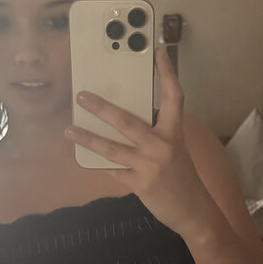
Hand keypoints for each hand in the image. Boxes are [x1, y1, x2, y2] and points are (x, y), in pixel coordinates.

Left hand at [64, 48, 214, 236]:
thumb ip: (154, 135)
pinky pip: (113, 170)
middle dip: (102, 108)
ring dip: (88, 139)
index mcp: (174, 133)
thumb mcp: (174, 150)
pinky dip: (101, 164)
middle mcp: (162, 146)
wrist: (193, 211)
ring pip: (112, 148)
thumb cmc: (181, 177)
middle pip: (127, 121)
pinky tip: (86, 159)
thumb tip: (121, 121)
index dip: (167, 74)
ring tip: (70, 130)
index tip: (158, 52)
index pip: (173, 97)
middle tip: (82, 96)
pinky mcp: (140, 184)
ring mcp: (150, 166)